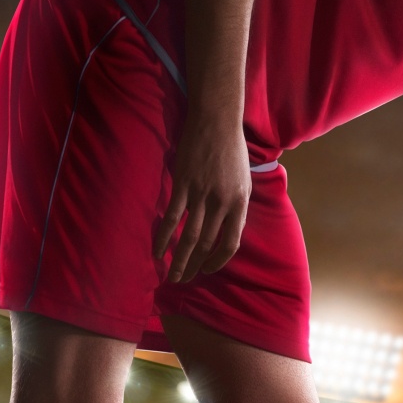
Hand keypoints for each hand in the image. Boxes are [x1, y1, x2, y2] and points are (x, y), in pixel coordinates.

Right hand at [154, 115, 251, 281]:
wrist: (217, 121)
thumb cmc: (233, 150)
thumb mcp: (245, 180)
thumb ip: (237, 206)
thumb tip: (228, 230)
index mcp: (240, 203)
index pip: (231, 243)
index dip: (219, 261)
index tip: (208, 269)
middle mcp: (222, 202)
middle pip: (207, 244)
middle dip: (195, 266)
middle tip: (184, 280)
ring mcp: (201, 194)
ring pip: (189, 236)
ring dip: (179, 259)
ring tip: (171, 275)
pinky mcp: (183, 185)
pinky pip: (172, 218)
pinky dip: (163, 237)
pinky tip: (157, 252)